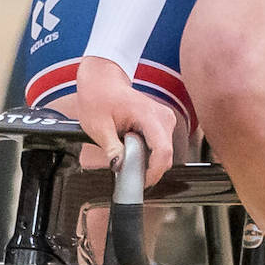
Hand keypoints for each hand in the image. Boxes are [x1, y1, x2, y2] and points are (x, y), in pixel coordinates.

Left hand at [75, 56, 174, 185]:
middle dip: (148, 169)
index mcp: (148, 115)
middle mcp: (163, 117)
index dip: (153, 172)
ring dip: (147, 162)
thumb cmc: (98, 98)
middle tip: (125, 170)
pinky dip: (148, 155)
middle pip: (166, 156)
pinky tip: (132, 148)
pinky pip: (161, 147)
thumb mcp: (98, 126)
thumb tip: (119, 167)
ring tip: (125, 154)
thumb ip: (111, 149)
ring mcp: (165, 120)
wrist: (103, 81)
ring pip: (165, 154)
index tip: (139, 182)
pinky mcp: (163, 124)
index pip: (163, 151)